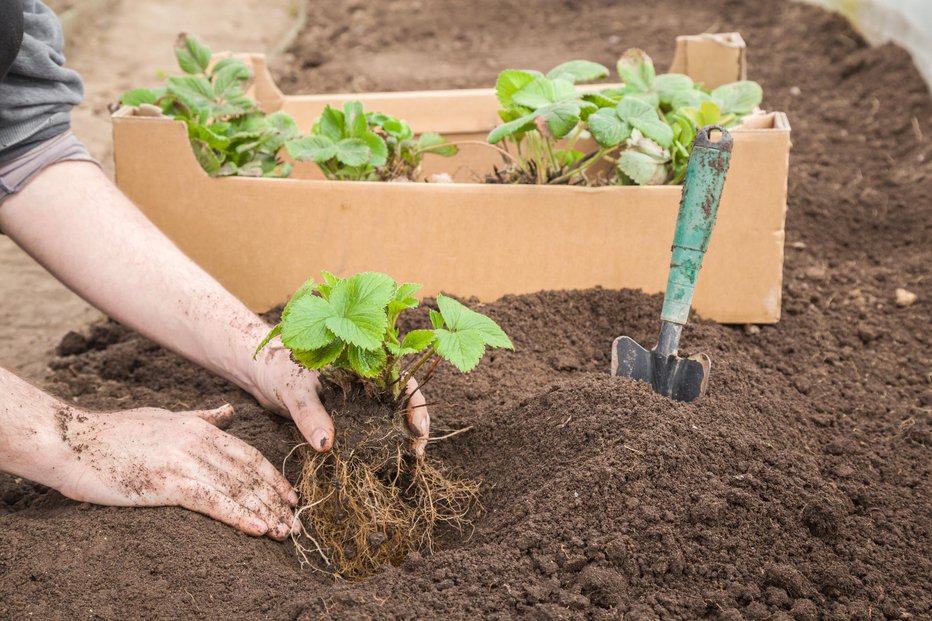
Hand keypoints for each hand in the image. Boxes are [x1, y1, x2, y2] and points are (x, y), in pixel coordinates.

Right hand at [54, 404, 298, 539]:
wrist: (71, 441)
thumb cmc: (113, 434)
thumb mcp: (165, 417)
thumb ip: (202, 417)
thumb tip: (230, 412)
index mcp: (199, 427)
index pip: (248, 455)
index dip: (272, 478)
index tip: (290, 497)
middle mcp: (198, 440)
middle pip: (249, 474)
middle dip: (275, 500)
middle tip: (296, 522)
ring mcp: (184, 459)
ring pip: (237, 489)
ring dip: (265, 512)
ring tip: (285, 532)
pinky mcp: (167, 481)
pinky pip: (213, 501)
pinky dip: (239, 516)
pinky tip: (258, 530)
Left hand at [251, 343, 429, 455]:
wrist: (261, 375)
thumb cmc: (278, 371)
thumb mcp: (294, 391)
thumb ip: (310, 414)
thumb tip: (326, 444)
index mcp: (363, 364)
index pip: (402, 380)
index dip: (416, 403)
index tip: (417, 428)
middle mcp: (367, 382)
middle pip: (404, 401)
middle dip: (416, 426)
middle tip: (417, 452)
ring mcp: (359, 400)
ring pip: (391, 417)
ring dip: (401, 437)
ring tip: (408, 460)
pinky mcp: (347, 417)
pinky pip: (370, 430)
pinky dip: (380, 445)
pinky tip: (384, 461)